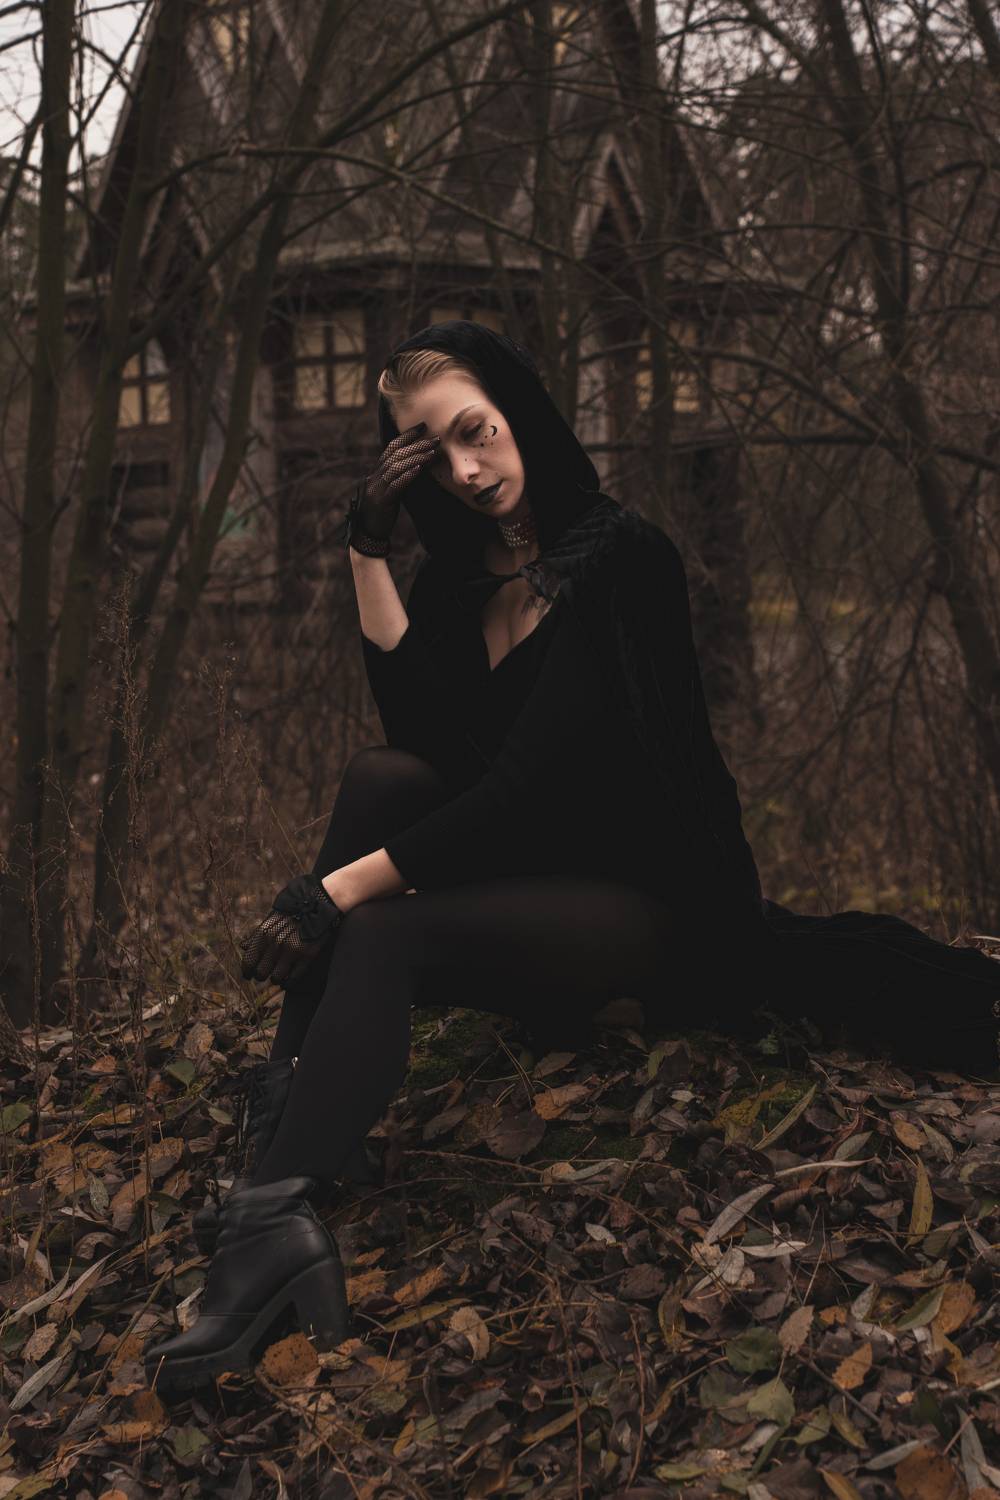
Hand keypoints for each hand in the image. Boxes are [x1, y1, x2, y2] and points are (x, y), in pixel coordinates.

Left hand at [238, 874, 343, 985]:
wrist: (318, 903)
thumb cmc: (293, 911)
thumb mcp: (271, 919)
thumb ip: (257, 935)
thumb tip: (243, 947)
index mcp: (264, 934)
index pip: (248, 961)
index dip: (247, 971)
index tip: (249, 975)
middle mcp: (275, 944)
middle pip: (261, 973)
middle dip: (262, 975)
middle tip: (266, 974)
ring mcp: (291, 951)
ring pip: (276, 979)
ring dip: (277, 979)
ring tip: (279, 976)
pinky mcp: (307, 956)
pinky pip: (293, 979)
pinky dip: (289, 982)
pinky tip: (289, 980)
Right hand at [358, 422, 440, 540]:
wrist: (368, 535)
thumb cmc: (382, 513)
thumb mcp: (390, 492)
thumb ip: (398, 478)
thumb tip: (418, 466)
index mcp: (376, 473)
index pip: (391, 448)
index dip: (406, 436)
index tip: (422, 427)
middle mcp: (374, 477)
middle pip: (396, 455)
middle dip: (416, 445)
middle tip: (434, 439)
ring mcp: (376, 488)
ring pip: (396, 467)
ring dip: (416, 458)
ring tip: (432, 452)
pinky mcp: (381, 501)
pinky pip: (395, 485)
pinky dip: (407, 475)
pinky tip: (419, 469)